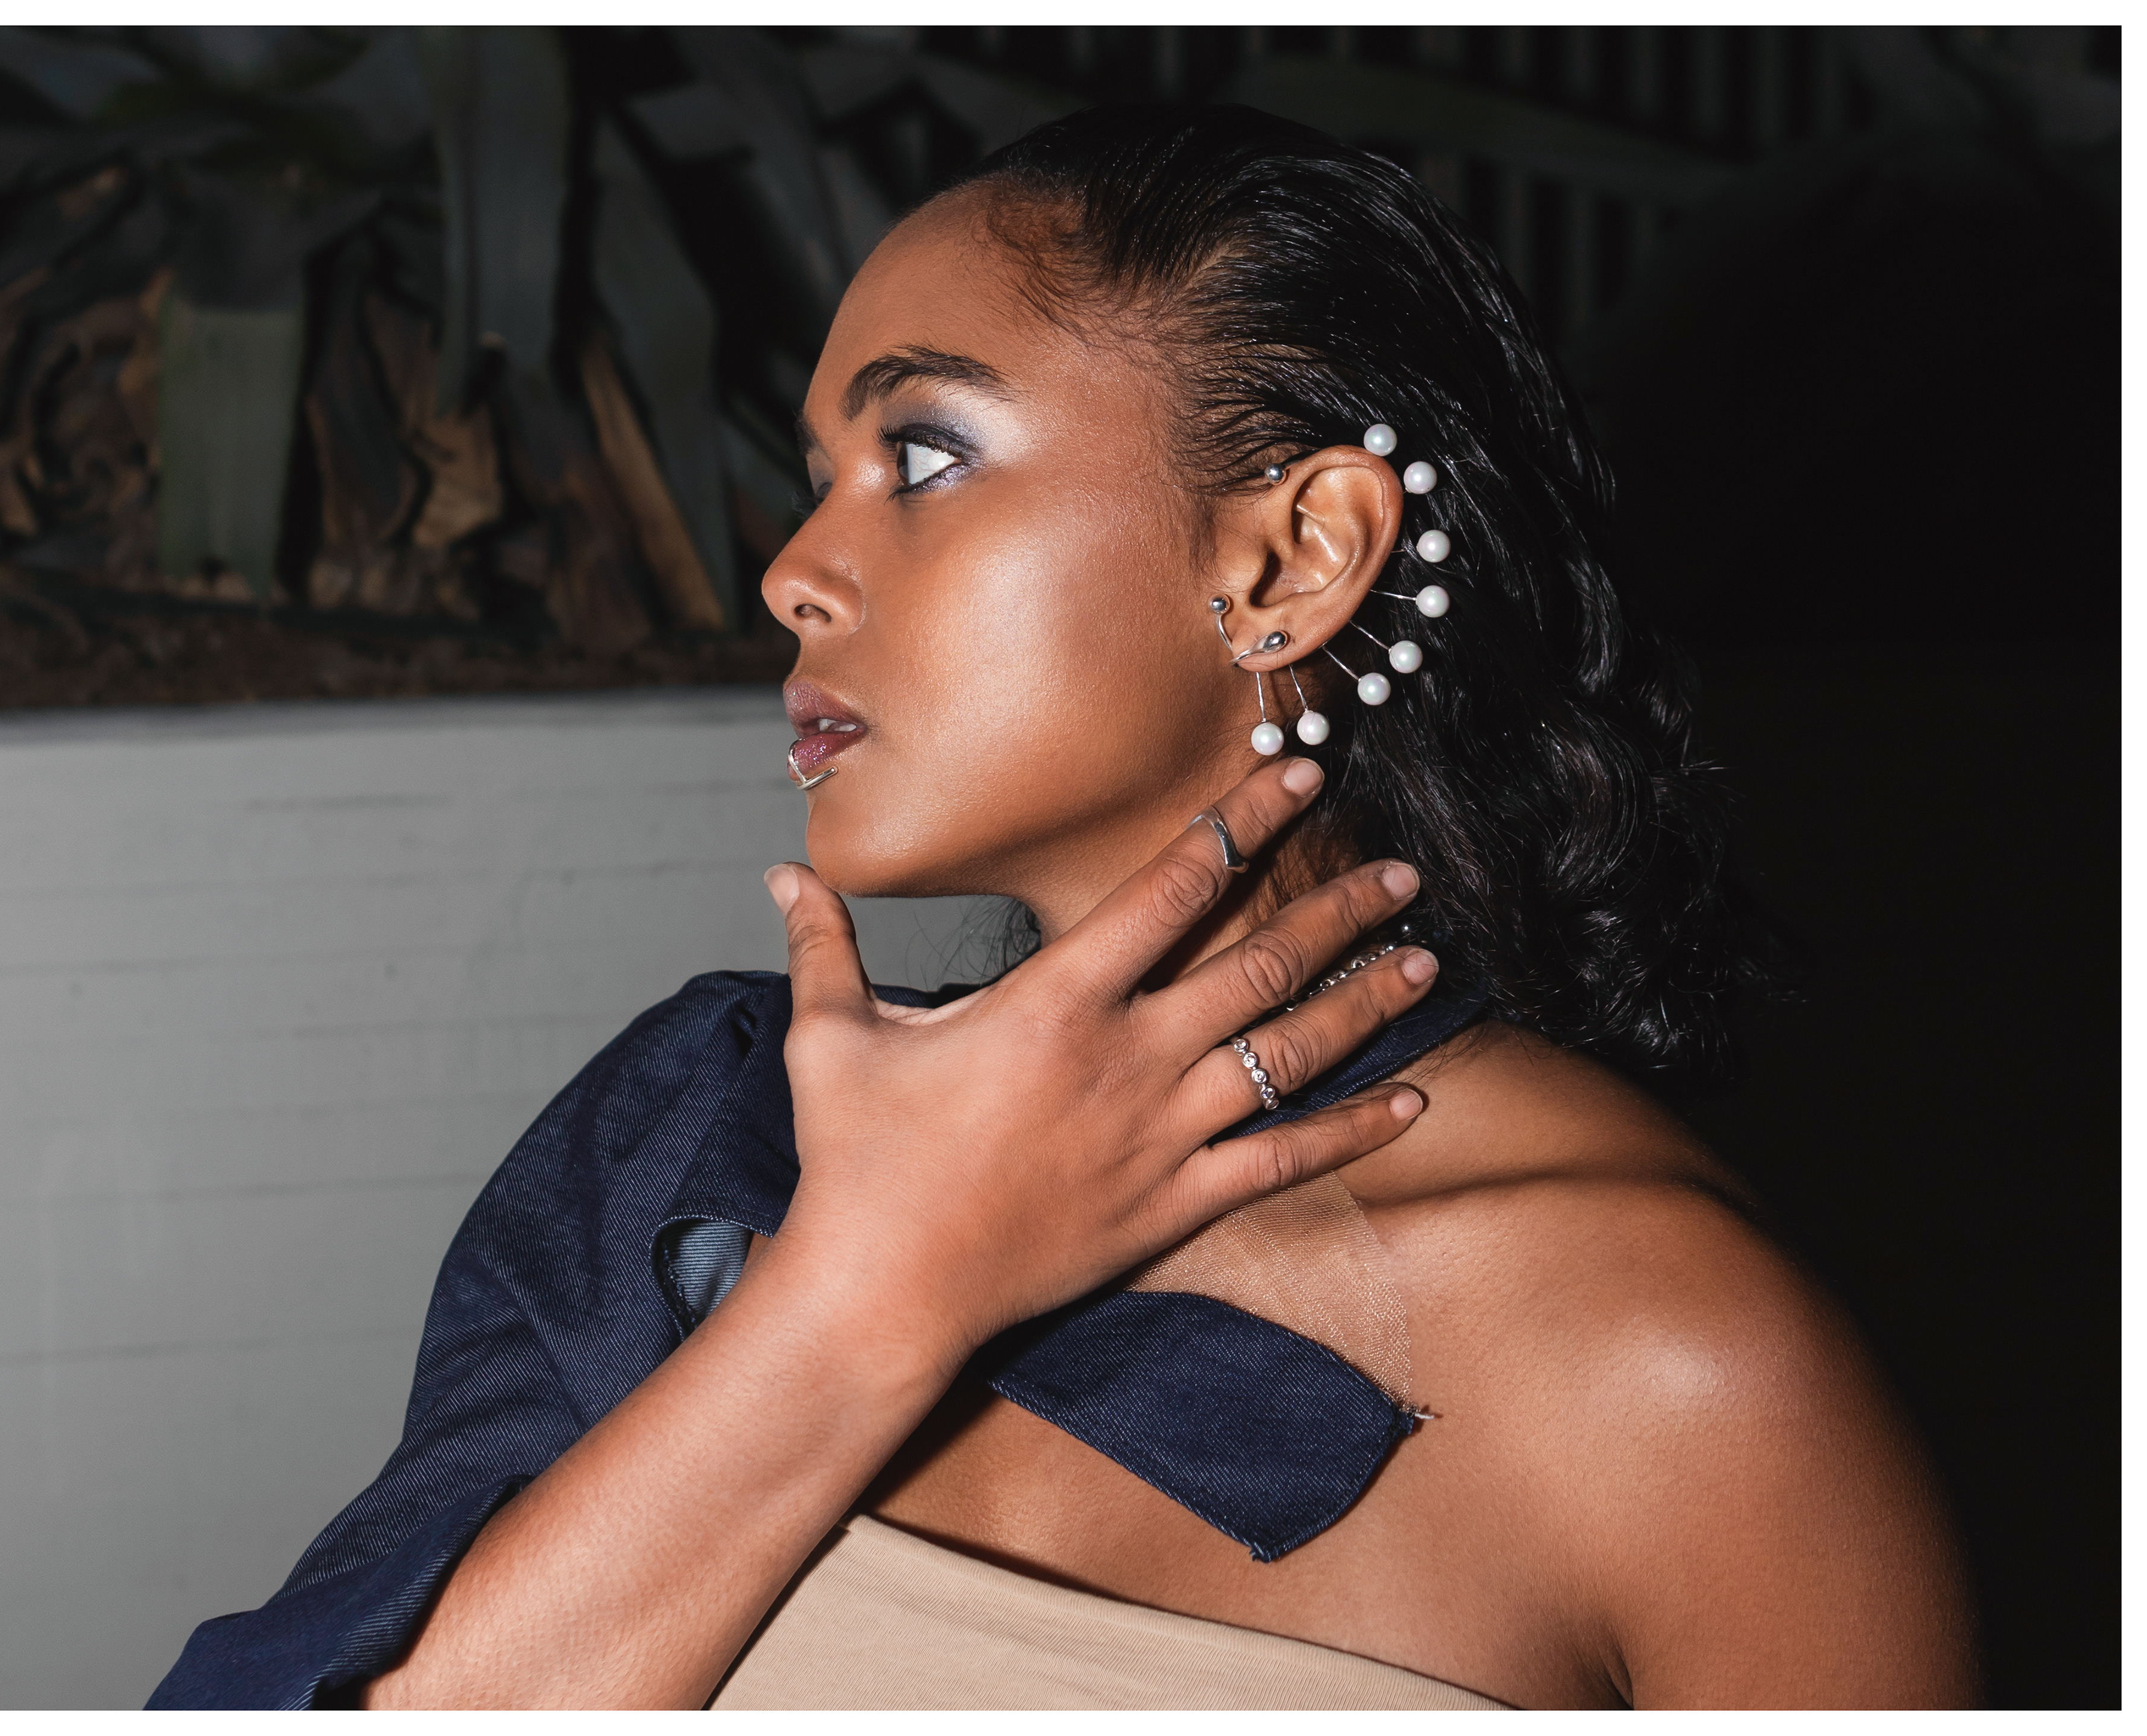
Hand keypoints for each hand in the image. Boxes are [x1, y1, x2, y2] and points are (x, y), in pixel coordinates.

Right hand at [759, 756, 1436, 1371]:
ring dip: (1361, 1000)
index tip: (1295, 775)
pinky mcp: (1172, 1206)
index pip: (1170, 888)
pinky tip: (1411, 1103)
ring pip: (1288, 1054)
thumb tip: (783, 877)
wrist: (883, 1292)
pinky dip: (1352, 1130)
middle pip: (1257, 964)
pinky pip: (1282, 1161)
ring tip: (1424, 957)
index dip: (1239, 822)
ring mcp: (1160, 1136)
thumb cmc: (856, 1159)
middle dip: (1336, 909)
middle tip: (1399, 869)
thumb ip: (826, 946)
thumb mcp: (829, 1037)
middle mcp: (1126, 1058)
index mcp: (1055, 1001)